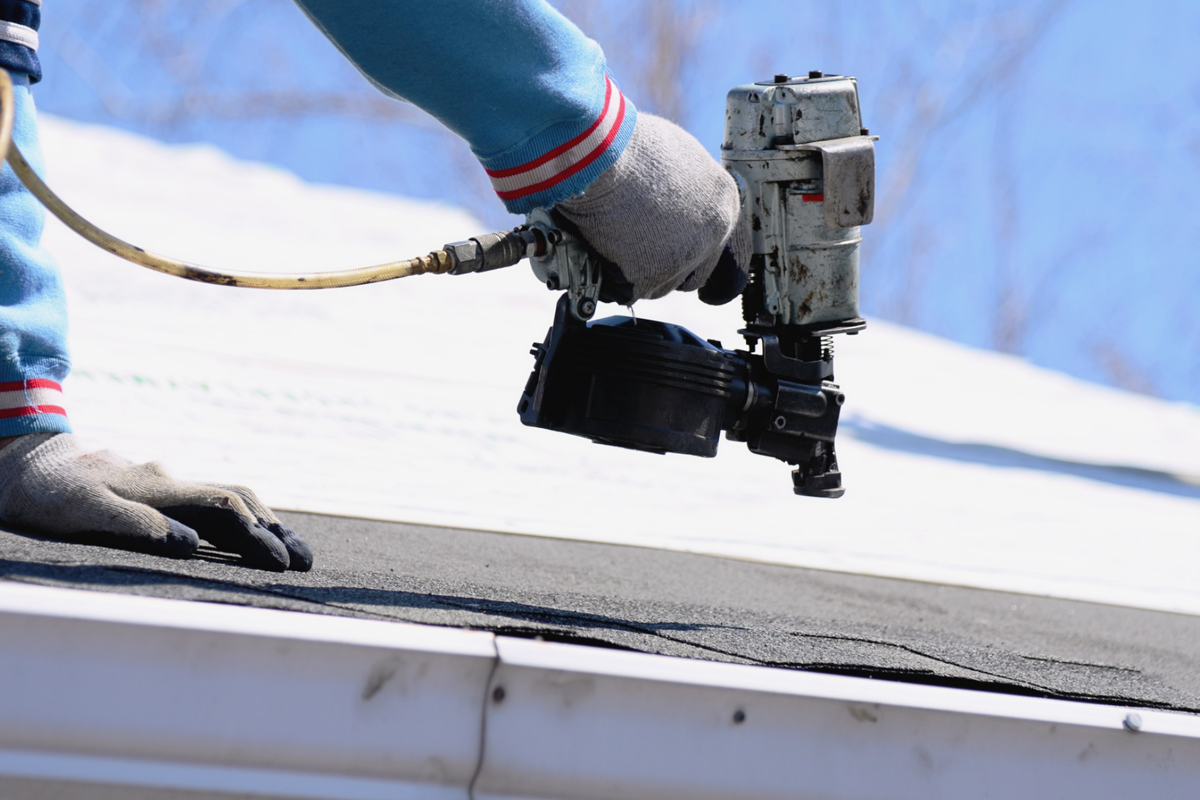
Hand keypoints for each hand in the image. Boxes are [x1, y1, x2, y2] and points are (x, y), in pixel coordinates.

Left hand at [0, 434, 311, 571]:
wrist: (24, 461)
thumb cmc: (49, 494)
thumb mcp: (82, 511)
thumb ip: (135, 523)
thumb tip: (190, 543)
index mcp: (162, 489)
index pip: (226, 508)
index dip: (257, 535)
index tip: (282, 563)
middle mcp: (172, 484)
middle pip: (241, 501)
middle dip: (277, 531)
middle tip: (306, 562)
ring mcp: (167, 487)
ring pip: (229, 500)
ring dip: (264, 525)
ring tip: (289, 552)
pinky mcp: (159, 495)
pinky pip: (210, 505)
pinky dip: (240, 522)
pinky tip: (247, 539)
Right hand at [556, 112, 749, 304]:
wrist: (599, 155)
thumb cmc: (628, 146)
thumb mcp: (676, 157)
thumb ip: (687, 189)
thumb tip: (677, 202)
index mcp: (723, 204)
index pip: (716, 248)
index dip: (691, 253)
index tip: (676, 256)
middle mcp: (711, 235)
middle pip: (692, 274)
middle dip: (665, 267)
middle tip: (636, 249)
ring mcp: (682, 259)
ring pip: (659, 285)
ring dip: (637, 273)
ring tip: (612, 240)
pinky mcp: (648, 277)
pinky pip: (628, 290)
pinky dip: (612, 278)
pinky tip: (601, 251)